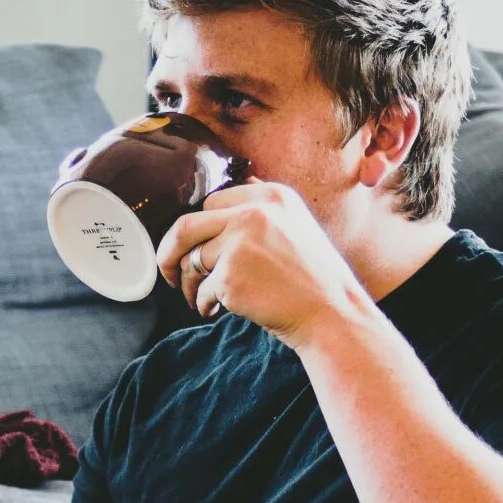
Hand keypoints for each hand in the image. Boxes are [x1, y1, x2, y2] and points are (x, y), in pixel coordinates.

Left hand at [157, 181, 362, 346]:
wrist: (333, 314)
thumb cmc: (315, 278)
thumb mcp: (298, 226)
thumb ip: (265, 208)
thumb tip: (239, 189)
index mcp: (270, 197)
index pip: (213, 203)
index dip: (199, 229)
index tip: (192, 246)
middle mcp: (253, 214)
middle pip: (186, 226)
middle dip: (171, 252)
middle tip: (170, 272)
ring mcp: (240, 244)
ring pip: (191, 260)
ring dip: (189, 283)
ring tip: (201, 299)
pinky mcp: (231, 276)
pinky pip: (202, 290)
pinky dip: (204, 304)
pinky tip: (216, 310)